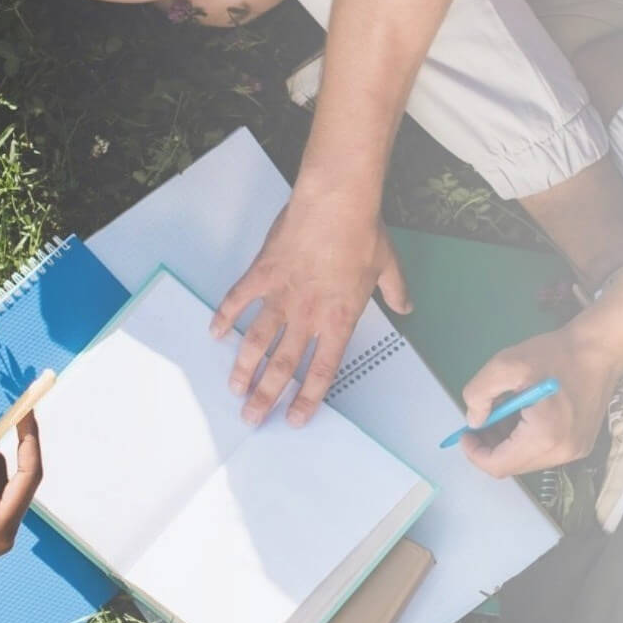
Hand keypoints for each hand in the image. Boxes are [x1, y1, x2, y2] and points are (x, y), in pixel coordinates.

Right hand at [212, 196, 410, 426]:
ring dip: (243, 368)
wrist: (336, 203)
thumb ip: (397, 292)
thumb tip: (408, 307)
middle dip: (266, 396)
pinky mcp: (261, 274)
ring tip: (234, 388)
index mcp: (339, 320)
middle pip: (283, 366)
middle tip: (251, 417)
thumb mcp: (389, 267)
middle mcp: (307, 316)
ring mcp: (281, 296)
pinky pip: (237, 300)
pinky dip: (224, 317)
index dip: (308, 398)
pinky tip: (215, 333)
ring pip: (257, 342)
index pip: (322, 371)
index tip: (294, 418)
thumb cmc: (364, 234)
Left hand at [460, 325, 620, 477]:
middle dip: (490, 447)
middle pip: (513, 465)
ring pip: (528, 460)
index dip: (475, 453)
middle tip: (480, 420)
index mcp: (544, 436)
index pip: (499, 465)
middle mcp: (563, 453)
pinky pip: (544, 452)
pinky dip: (526, 439)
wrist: (600, 349)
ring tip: (502, 413)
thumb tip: (475, 421)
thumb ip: (479, 394)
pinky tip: (523, 415)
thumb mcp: (506, 364)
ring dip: (508, 443)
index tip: (465, 433)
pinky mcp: (581, 445)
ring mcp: (575, 451)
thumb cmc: (555, 354)